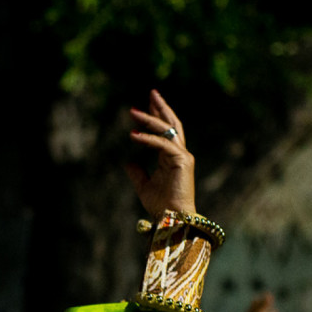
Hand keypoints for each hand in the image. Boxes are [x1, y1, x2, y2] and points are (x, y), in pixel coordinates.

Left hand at [125, 90, 195, 217]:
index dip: (154, 118)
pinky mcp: (182, 160)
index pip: (164, 132)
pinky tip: (133, 134)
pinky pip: (162, 144)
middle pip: (171, 124)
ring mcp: (183, 156)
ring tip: (132, 111)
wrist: (173, 219)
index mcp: (171, 158)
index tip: (142, 107)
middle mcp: (179, 154)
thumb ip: (137, 173)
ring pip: (166, 130)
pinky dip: (147, 138)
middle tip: (152, 92)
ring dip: (150, 118)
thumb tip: (128, 161)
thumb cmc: (162, 206)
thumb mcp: (144, 186)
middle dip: (161, 107)